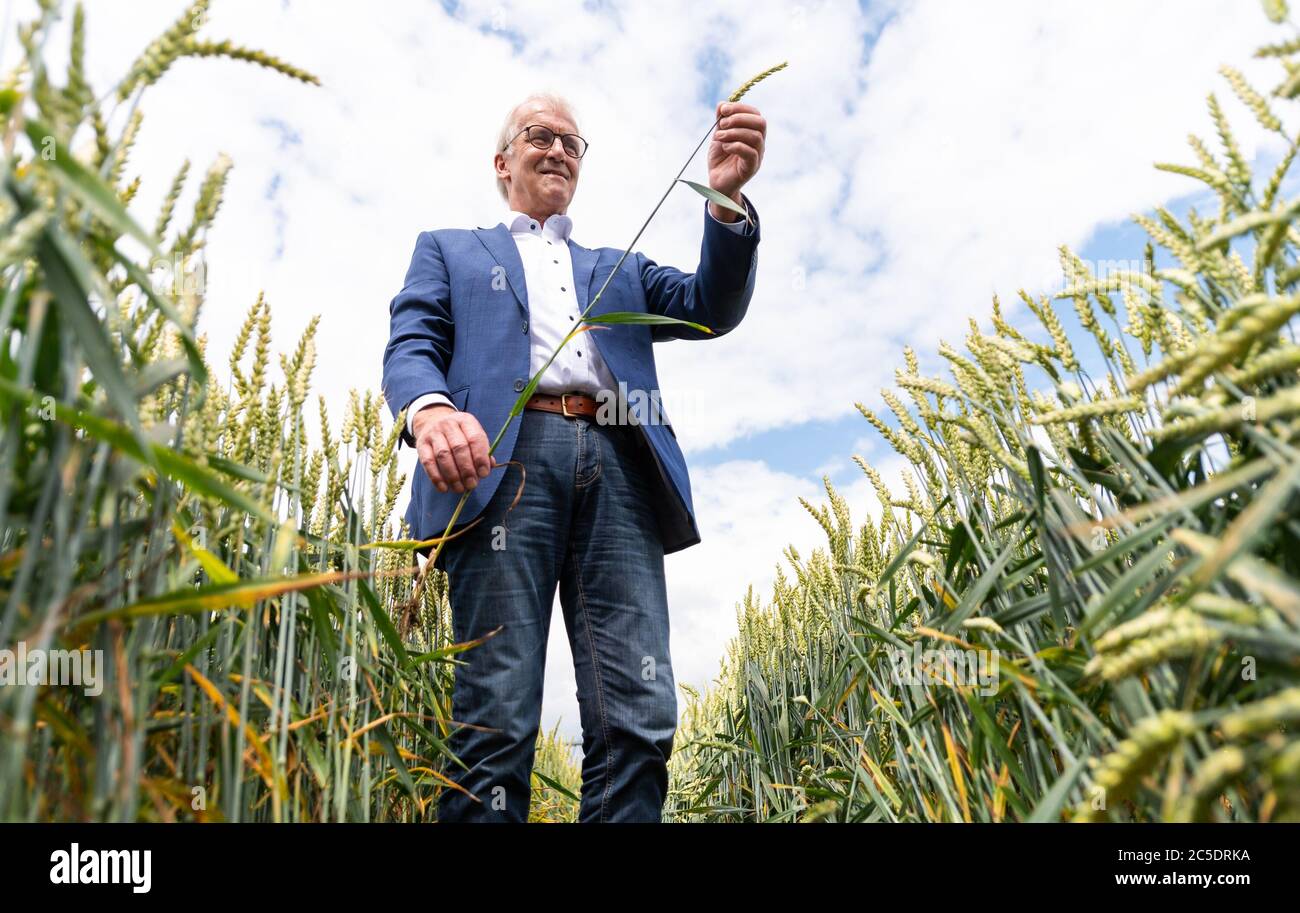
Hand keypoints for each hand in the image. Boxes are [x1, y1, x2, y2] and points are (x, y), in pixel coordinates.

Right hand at [412, 404, 495, 493]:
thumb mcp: (472, 435)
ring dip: (453, 476)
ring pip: (443, 456)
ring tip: (459, 488)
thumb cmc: (459, 435)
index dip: (480, 457)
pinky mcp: (421, 444)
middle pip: (459, 448)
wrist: (432, 421)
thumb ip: (483, 451)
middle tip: (472, 485)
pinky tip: (444, 488)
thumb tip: (489, 466)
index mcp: (465, 421)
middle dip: (467, 469)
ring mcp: (433, 433)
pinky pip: (428, 462)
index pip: (475, 438)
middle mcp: (448, 424)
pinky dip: (436, 477)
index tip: (484, 474)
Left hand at [707, 101, 765, 218]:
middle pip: (761, 123)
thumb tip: (722, 104)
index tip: (723, 110)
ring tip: (719, 136)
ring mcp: (757, 156)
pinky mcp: (751, 168)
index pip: (755, 114)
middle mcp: (758, 143)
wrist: (716, 182)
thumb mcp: (719, 136)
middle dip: (740, 118)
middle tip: (722, 123)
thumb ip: (721, 121)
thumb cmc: (720, 159)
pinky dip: (735, 146)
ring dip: (734, 132)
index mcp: (752, 133)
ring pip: (755, 137)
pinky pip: (750, 153)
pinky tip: (725, 147)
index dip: (740, 108)